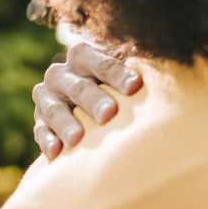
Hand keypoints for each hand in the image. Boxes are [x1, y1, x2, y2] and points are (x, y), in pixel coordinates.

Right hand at [32, 43, 141, 158]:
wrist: (84, 100)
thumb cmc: (116, 86)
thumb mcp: (123, 74)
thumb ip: (137, 72)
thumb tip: (168, 77)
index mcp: (82, 56)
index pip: (100, 63)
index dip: (117, 74)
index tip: (135, 86)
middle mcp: (60, 74)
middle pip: (78, 87)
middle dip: (94, 100)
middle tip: (109, 114)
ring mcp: (47, 97)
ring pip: (55, 109)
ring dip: (66, 123)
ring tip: (78, 138)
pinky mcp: (40, 120)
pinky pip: (41, 130)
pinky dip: (48, 140)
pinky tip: (56, 152)